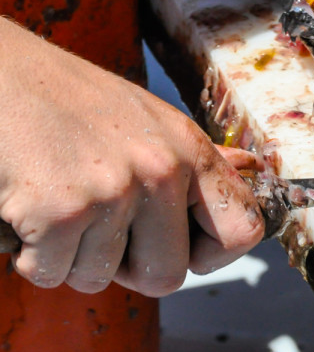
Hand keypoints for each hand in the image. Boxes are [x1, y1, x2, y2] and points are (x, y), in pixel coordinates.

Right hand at [0, 17, 263, 295]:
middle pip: (168, 276)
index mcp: (192, 149)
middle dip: (130, 267)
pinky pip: (52, 275)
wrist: (2, 72)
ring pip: (101, 279)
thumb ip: (198, 161)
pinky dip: (35, 255)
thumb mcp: (151, 122)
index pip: (243, 230)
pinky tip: (31, 208)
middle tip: (102, 229)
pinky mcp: (62, 210)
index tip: (183, 249)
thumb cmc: (74, 102)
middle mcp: (163, 168)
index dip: (212, 255)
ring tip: (62, 203)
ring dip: (75, 256)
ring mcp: (115, 189)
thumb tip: (250, 170)